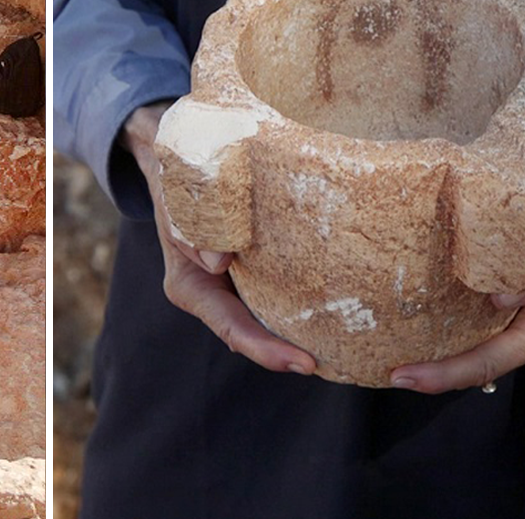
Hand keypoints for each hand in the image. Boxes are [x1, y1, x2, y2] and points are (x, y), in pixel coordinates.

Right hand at [124, 102, 316, 374]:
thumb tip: (218, 262)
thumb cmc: (180, 182)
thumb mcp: (179, 200)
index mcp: (190, 287)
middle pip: (252, 334)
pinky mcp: (253, 270)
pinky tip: (337, 306)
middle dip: (287, 353)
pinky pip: (277, 292)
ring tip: (345, 349)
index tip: (303, 363)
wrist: (184, 158)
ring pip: (266, 318)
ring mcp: (233, 285)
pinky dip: (301, 302)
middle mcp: (212, 293)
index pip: (230, 328)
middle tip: (335, 365)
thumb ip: (194, 231)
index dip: (265, 349)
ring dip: (298, 332)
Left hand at [390, 152, 524, 392]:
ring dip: (438, 355)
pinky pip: (474, 324)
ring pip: (474, 347)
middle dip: (435, 373)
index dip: (447, 374)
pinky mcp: (509, 302)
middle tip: (391, 372)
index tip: (408, 376)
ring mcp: (519, 319)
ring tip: (396, 355)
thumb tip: (499, 301)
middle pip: (477, 364)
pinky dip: (447, 329)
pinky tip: (419, 323)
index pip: (489, 362)